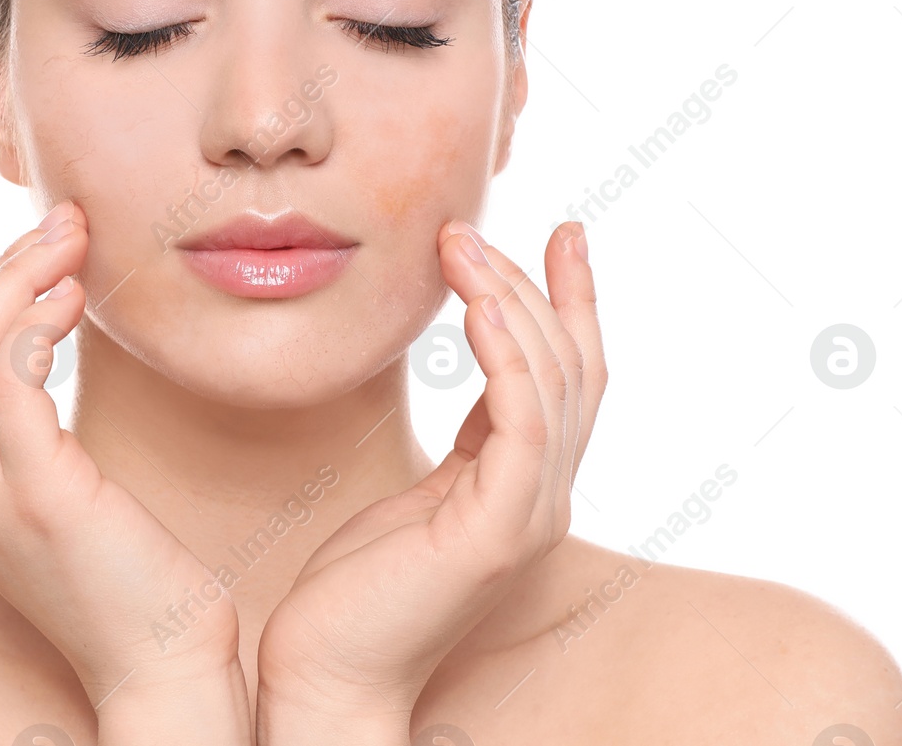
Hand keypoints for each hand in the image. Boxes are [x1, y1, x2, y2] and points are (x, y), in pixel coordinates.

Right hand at [0, 202, 249, 739]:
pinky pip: (10, 380)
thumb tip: (42, 342)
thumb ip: (35, 432)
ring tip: (76, 241)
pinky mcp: (38, 493)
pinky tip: (71, 299)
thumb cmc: (131, 579)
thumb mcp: (63, 494)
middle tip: (59, 219)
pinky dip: (32, 323)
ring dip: (22, 277)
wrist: (162, 670)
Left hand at [255, 220, 604, 735]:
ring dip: (508, 301)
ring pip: (551, 383)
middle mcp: (544, 498)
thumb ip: (466, 437)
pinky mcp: (497, 532)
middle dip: (528, 285)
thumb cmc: (359, 586)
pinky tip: (477, 306)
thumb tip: (479, 365)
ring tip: (459, 245)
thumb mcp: (421, 489)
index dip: (574, 301)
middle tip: (468, 229)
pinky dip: (507, 356)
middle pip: (570, 367)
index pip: (572, 377)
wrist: (327, 673)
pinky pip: (521, 423)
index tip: (567, 233)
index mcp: (528, 486)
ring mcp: (529, 516)